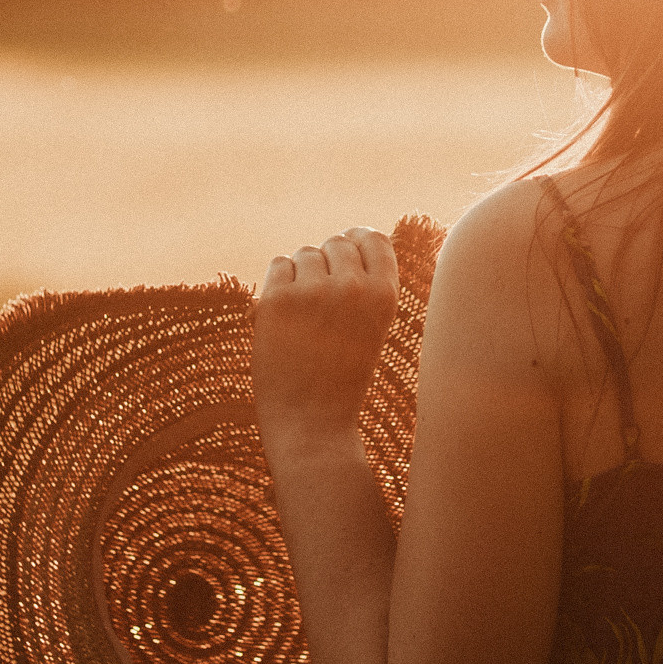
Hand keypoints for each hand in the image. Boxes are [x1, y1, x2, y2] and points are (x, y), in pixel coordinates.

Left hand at [252, 227, 397, 451]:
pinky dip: (278, 284)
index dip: (357, 241)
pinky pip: (278, 265)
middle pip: (336, 244)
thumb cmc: (342, 380)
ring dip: (301, 275)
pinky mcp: (277, 299)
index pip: (373, 239)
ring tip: (304, 318)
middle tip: (320, 304)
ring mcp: (314, 291)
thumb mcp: (371, 329)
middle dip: (327, 263)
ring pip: (305, 254)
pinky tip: (285, 317)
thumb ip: (365, 288)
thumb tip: (346, 241)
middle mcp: (352, 287)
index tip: (347, 251)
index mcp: (384, 296)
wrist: (312, 424)